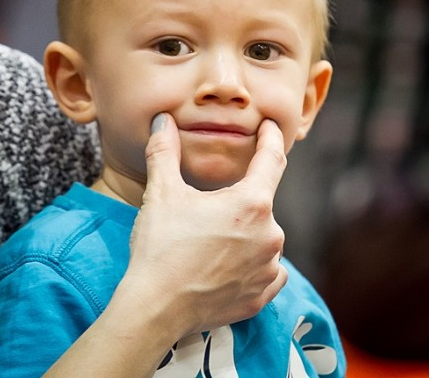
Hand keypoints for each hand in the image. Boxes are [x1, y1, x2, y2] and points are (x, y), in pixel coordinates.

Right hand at [125, 113, 287, 335]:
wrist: (155, 307)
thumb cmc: (161, 247)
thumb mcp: (161, 193)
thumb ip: (165, 151)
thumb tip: (163, 120)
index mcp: (252, 203)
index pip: (272, 159)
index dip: (271, 138)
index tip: (271, 126)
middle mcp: (270, 234)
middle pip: (260, 204)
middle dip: (239, 201)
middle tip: (207, 209)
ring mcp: (268, 268)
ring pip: (263, 239)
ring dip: (245, 235)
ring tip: (210, 242)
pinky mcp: (261, 296)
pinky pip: (267, 272)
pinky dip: (253, 265)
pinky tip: (230, 266)